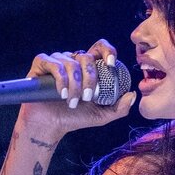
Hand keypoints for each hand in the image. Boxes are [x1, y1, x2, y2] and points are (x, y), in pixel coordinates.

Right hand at [18, 39, 135, 138]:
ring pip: (71, 63)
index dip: (107, 51)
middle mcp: (73, 60)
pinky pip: (54, 64)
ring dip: (75, 85)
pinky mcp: (41, 64)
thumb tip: (133, 94)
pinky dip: (60, 80)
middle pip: (86, 57)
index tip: (111, 65)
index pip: (100, 48)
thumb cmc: (74, 118)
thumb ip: (119, 108)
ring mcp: (57, 60)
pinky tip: (62, 94)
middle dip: (90, 79)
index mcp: (88, 67)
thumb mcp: (101, 116)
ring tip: (72, 102)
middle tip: (88, 98)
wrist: (50, 125)